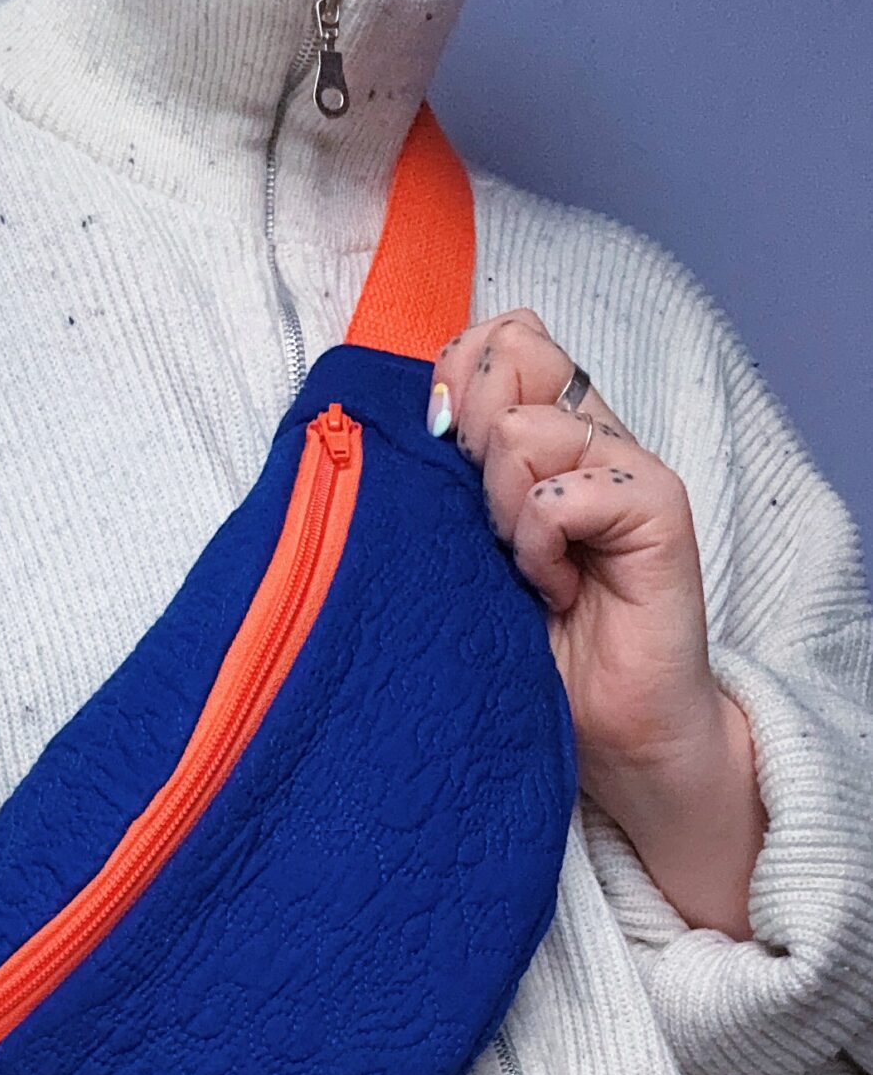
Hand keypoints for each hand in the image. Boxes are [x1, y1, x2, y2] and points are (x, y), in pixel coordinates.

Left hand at [426, 311, 767, 938]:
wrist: (616, 738)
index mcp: (549, 435)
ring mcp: (628, 467)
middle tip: (486, 523)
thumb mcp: (471, 554)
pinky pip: (561, 493)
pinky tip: (555, 591)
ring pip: (524, 428)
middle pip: (509, 353)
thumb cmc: (538, 655)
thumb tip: (415, 411)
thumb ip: (455, 480)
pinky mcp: (659, 508)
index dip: (454, 377)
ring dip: (501, 508)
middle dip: (466, 434)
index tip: (441, 455)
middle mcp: (592, 435)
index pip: (501, 336)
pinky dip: (539, 545)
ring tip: (527, 571)